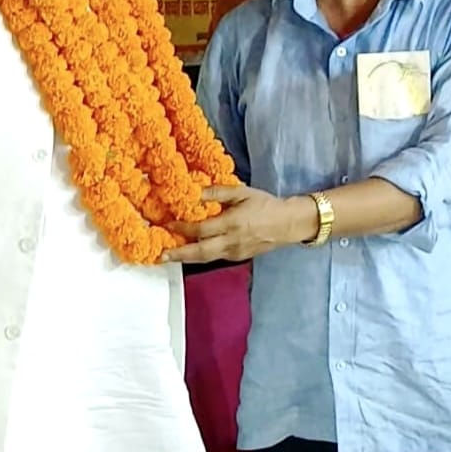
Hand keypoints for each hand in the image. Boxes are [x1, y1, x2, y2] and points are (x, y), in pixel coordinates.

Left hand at [163, 185, 317, 263]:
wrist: (288, 224)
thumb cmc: (266, 205)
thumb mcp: (242, 192)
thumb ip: (218, 193)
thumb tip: (196, 192)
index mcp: (233, 223)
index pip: (201, 230)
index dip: (183, 228)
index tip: (168, 225)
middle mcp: (232, 241)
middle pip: (200, 252)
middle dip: (179, 254)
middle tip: (162, 255)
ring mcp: (235, 252)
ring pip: (206, 259)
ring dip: (187, 258)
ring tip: (171, 256)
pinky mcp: (238, 257)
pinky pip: (215, 257)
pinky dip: (201, 256)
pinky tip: (192, 252)